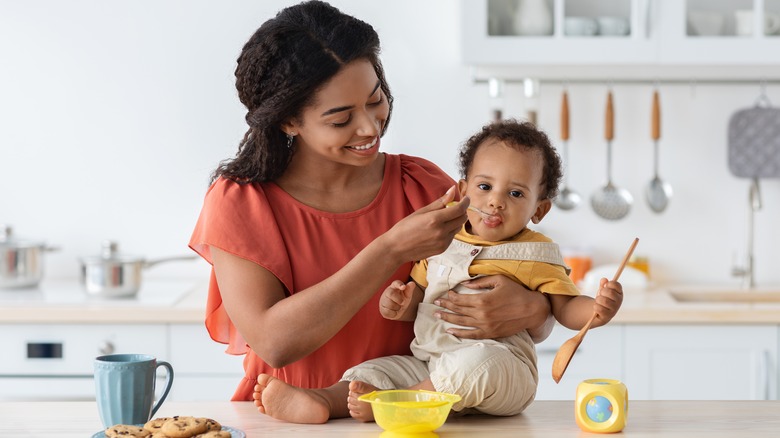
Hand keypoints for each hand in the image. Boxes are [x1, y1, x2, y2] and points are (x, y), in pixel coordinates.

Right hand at [379, 280, 415, 319]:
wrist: (396, 310)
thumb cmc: (402, 300)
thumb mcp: (407, 295)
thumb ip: (409, 289)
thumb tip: (412, 283)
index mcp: (395, 286)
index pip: (396, 283)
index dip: (399, 285)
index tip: (403, 287)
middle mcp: (387, 292)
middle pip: (391, 294)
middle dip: (399, 299)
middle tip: (403, 302)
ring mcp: (383, 300)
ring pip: (389, 304)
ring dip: (397, 307)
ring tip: (398, 307)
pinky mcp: (382, 309)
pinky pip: (388, 312)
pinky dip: (394, 313)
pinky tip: (394, 312)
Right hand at [380, 186, 467, 264]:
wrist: (396, 248)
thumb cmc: (405, 228)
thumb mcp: (421, 211)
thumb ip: (440, 202)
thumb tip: (453, 190)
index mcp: (435, 219)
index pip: (459, 209)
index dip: (465, 202)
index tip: (466, 198)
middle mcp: (441, 232)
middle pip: (462, 219)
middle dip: (461, 211)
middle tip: (454, 208)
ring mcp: (443, 242)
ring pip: (458, 228)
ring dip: (455, 221)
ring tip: (442, 220)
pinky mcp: (442, 249)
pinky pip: (452, 237)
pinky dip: (450, 231)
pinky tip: (437, 230)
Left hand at [433, 275, 550, 339]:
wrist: (532, 310)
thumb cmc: (517, 292)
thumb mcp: (499, 280)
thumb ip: (480, 282)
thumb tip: (465, 284)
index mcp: (483, 299)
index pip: (460, 299)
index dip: (451, 296)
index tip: (445, 294)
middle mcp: (481, 314)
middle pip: (458, 310)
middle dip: (446, 306)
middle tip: (436, 304)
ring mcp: (485, 325)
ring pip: (461, 322)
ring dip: (448, 319)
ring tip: (438, 315)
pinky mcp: (490, 333)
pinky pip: (471, 335)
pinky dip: (459, 334)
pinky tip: (450, 331)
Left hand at [593, 278, 622, 324]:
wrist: (600, 312)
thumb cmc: (602, 298)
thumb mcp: (602, 290)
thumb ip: (603, 284)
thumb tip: (604, 280)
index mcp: (619, 292)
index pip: (616, 284)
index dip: (609, 284)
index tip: (605, 286)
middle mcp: (619, 300)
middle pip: (610, 292)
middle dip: (602, 292)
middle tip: (600, 294)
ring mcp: (615, 309)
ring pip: (604, 301)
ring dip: (598, 300)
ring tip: (598, 301)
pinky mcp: (608, 315)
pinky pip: (599, 308)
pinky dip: (595, 306)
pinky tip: (597, 307)